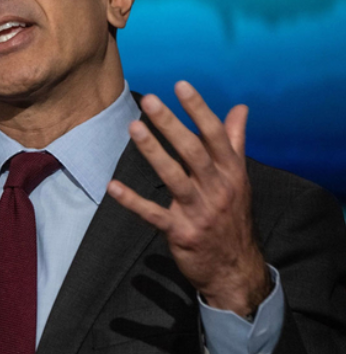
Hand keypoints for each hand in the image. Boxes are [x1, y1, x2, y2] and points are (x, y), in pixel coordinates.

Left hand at [107, 81, 270, 316]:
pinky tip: (113, 186)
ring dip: (153, 152)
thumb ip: (235, 142)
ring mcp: (199, 211)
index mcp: (231, 173)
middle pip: (193, 151)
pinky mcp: (182, 233)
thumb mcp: (238, 179)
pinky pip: (154, 214)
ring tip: (133, 128)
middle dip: (171, 124)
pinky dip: (133, 201)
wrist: (236, 269)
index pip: (215, 135)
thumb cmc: (232, 216)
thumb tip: (240, 108)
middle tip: (149, 101)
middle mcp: (218, 189)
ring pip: (174, 177)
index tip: (180, 85)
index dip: (198, 109)